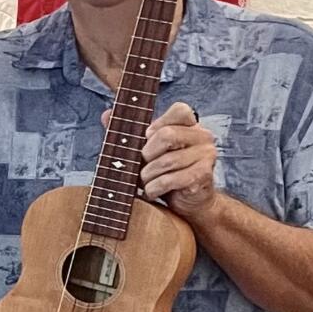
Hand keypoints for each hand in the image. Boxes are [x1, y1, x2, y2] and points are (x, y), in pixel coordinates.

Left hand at [107, 102, 217, 219]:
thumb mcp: (145, 150)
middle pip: (166, 135)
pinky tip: (153, 191)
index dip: (157, 125)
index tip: (147, 139)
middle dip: (146, 155)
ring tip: (146, 182)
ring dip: (147, 176)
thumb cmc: (164, 172)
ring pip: (166, 161)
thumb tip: (105, 114)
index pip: (180, 109)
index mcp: (191, 125)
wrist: (187, 201)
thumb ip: (128, 132)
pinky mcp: (203, 176)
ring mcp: (207, 155)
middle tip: (142, 166)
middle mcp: (203, 136)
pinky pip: (170, 180)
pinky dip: (154, 188)